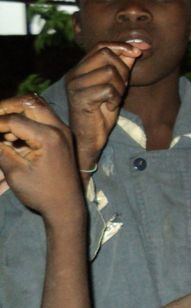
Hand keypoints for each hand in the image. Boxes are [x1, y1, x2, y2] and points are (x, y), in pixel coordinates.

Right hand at [0, 95, 80, 210]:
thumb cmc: (40, 192)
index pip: (14, 119)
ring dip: (16, 111)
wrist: (67, 206)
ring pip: (37, 106)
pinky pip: (42, 117)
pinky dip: (25, 119)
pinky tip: (10, 136)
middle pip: (29, 102)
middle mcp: (59, 128)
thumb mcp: (14, 171)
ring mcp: (63, 130)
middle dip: (5, 107)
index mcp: (49, 137)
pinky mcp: (62, 135)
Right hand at [65, 42, 141, 170]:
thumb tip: (138, 48)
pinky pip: (108, 89)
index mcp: (80, 68)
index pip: (101, 45)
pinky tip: (109, 107)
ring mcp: (75, 85)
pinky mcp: (80, 98)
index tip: (138, 51)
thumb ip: (124, 65)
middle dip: (123, 69)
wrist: (91, 136)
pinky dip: (115, 98)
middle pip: (106, 55)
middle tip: (122, 86)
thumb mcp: (116, 84)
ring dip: (119, 87)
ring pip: (109, 72)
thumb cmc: (102, 111)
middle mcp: (74, 74)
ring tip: (114, 98)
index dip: (121, 46)